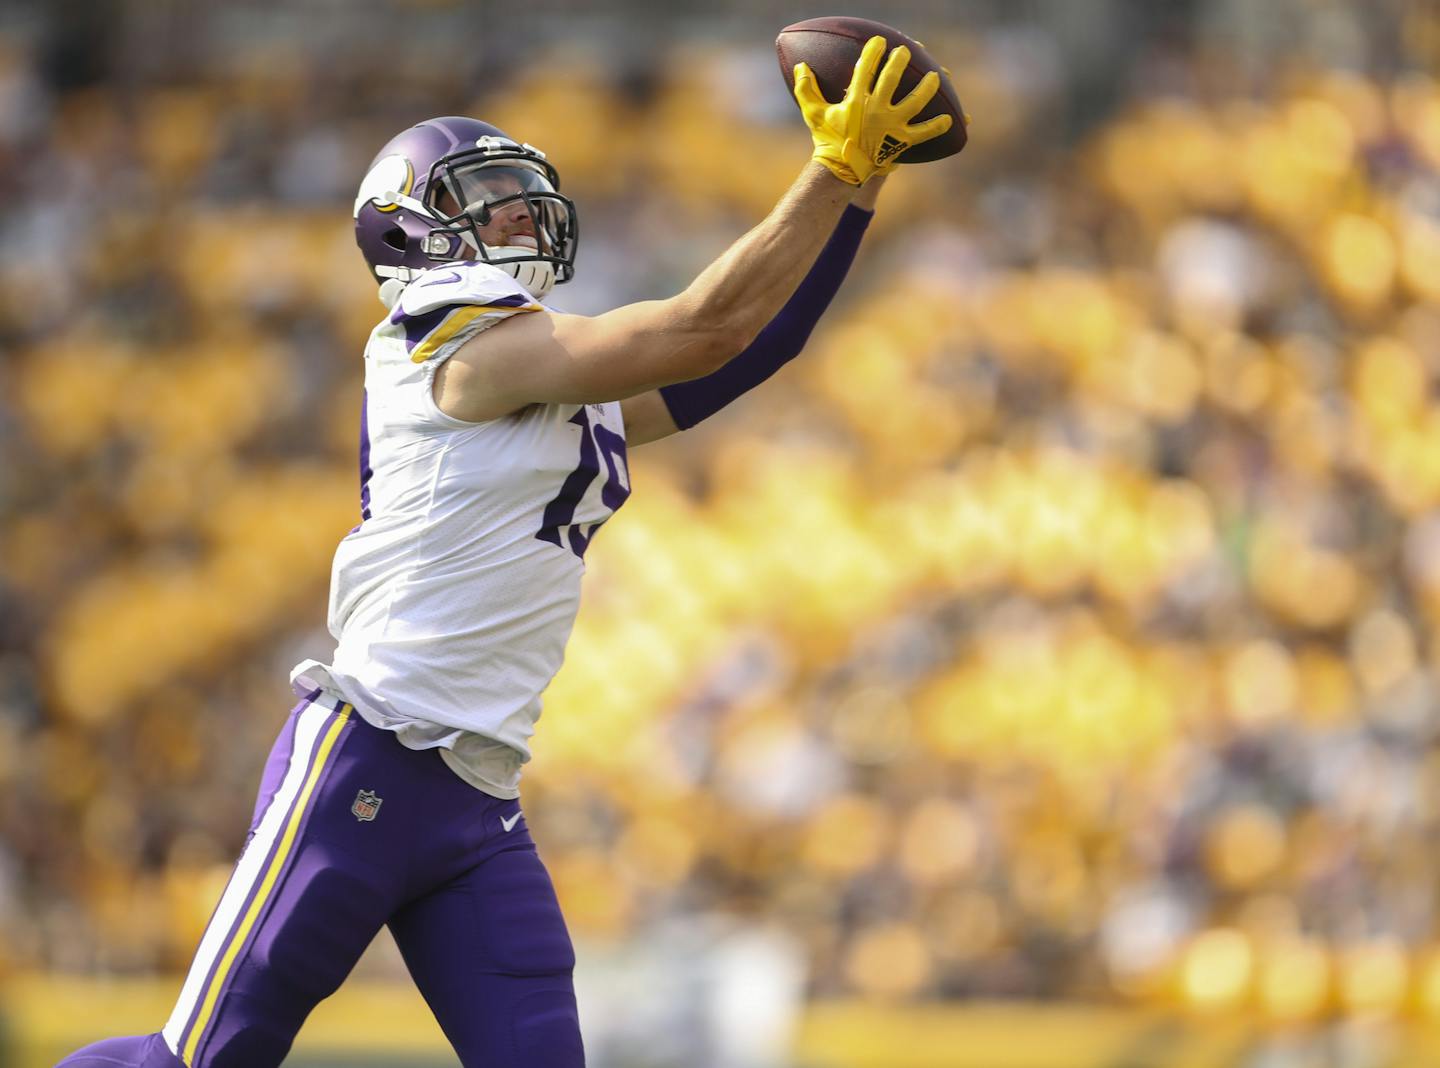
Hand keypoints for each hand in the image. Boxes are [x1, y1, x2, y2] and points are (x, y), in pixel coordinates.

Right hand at [793, 36, 953, 185]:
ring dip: (927, 87)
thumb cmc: (827, 141)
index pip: (865, 69)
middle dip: (900, 61)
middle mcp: (876, 109)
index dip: (873, 52)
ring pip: (915, 101)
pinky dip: (936, 126)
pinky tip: (949, 119)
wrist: (841, 170)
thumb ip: (806, 89)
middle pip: (892, 78)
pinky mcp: (901, 140)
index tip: (880, 43)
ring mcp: (891, 125)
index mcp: (856, 100)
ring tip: (935, 76)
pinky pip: (923, 132)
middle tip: (905, 52)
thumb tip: (801, 67)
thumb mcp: (813, 114)